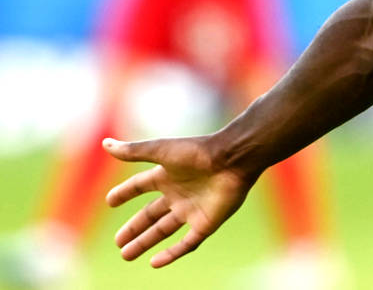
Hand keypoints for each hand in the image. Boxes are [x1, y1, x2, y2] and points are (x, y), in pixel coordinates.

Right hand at [103, 136, 255, 267]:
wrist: (233, 160)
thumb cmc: (198, 152)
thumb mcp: (161, 151)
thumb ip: (133, 151)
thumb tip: (105, 143)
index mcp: (167, 175)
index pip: (140, 186)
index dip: (125, 193)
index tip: (110, 201)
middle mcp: (178, 194)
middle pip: (151, 215)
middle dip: (134, 229)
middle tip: (118, 242)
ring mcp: (192, 209)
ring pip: (164, 230)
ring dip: (145, 242)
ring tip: (126, 255)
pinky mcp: (206, 223)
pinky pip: (187, 243)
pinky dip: (171, 253)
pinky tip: (154, 262)